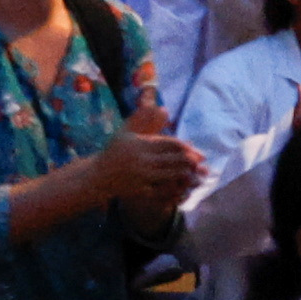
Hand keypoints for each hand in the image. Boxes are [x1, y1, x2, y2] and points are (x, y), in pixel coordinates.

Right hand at [93, 111, 210, 208]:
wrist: (99, 176)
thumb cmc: (114, 151)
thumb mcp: (126, 132)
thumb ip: (144, 119)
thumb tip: (163, 108)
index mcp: (140, 144)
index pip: (168, 144)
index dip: (184, 147)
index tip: (194, 149)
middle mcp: (142, 160)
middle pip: (172, 159)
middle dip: (189, 161)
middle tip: (201, 162)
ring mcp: (142, 177)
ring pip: (170, 175)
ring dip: (186, 174)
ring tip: (197, 174)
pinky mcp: (141, 191)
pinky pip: (163, 190)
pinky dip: (175, 189)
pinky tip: (184, 188)